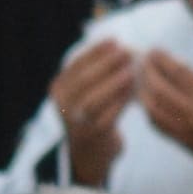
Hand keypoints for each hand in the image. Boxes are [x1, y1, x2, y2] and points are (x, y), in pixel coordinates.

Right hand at [49, 37, 136, 184]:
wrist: (88, 152)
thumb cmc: (90, 113)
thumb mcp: (83, 90)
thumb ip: (93, 70)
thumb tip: (117, 45)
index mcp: (58, 88)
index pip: (76, 65)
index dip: (96, 51)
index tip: (115, 41)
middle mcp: (63, 105)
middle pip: (84, 80)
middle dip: (107, 64)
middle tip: (127, 52)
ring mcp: (76, 121)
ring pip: (94, 99)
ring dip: (115, 83)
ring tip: (132, 71)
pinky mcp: (93, 134)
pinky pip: (108, 115)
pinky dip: (122, 101)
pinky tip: (134, 91)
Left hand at [133, 48, 192, 163]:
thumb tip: (170, 64)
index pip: (178, 72)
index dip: (162, 59)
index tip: (154, 51)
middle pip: (160, 89)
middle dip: (147, 72)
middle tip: (142, 61)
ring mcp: (183, 128)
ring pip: (153, 107)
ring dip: (142, 90)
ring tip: (139, 78)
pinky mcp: (178, 139)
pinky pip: (155, 123)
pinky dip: (146, 108)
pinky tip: (144, 97)